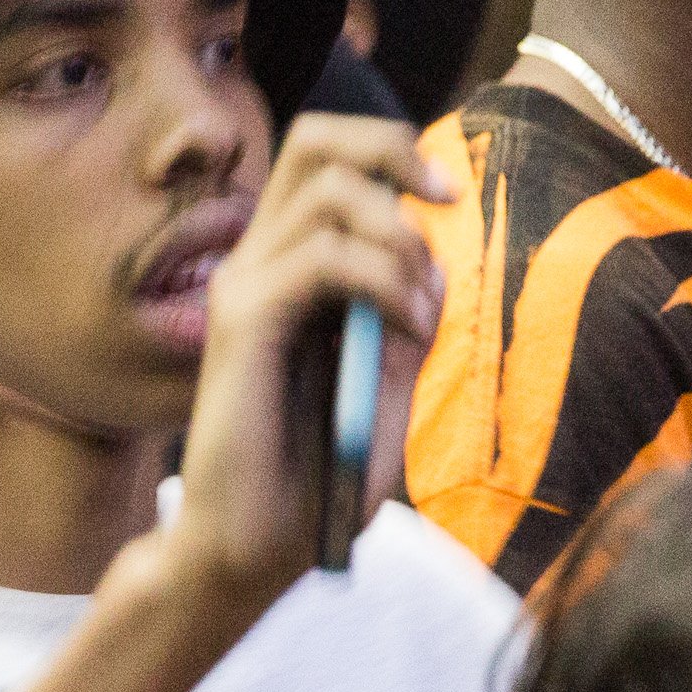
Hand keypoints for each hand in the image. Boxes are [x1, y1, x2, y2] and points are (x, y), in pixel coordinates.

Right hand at [166, 114, 450, 605]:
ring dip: (400, 240)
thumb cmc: (317, 476)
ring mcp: (242, 287)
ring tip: (421, 310)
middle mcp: (257, 262)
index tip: (450, 196)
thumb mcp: (384, 385)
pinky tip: (408, 330)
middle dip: (392, 152)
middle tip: (447, 200)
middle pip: (315, 142)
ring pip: (327, 194)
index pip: (325, 157)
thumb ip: (402, 320)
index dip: (390, 152)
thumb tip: (434, 264)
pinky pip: (321, 261)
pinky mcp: (240, 324)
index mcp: (288, 267)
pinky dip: (384, 282)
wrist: (255, 549)